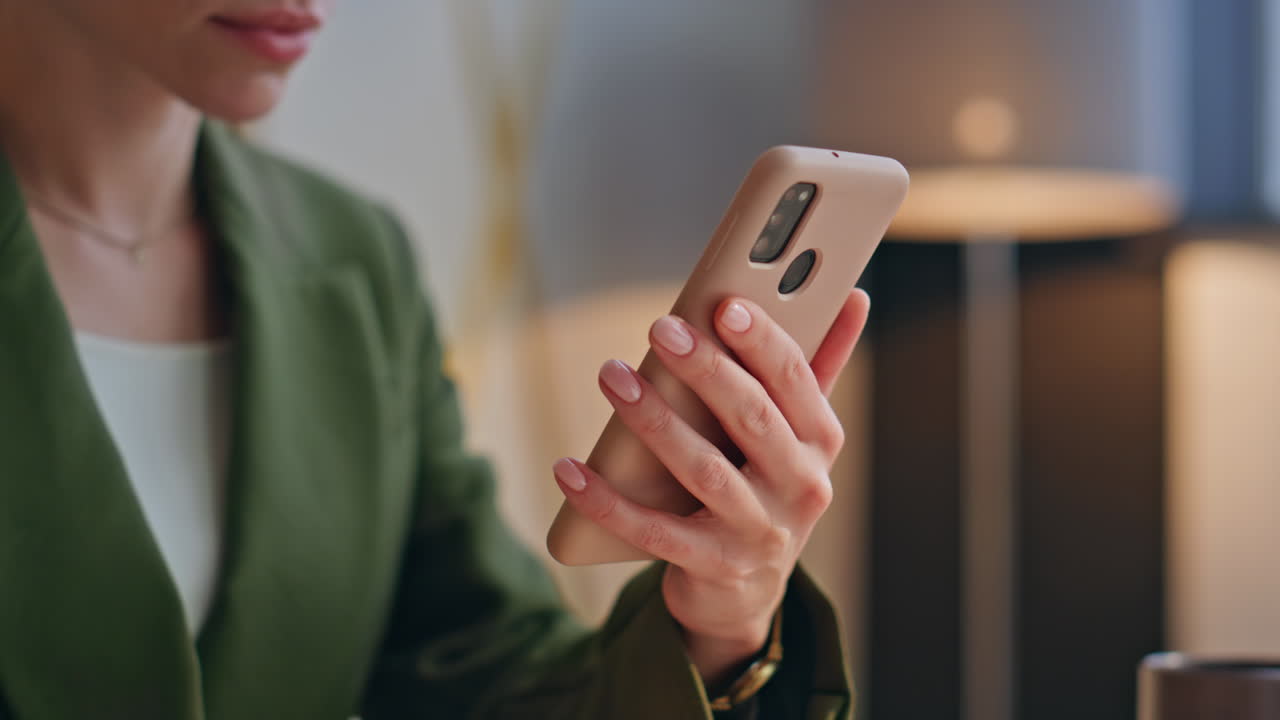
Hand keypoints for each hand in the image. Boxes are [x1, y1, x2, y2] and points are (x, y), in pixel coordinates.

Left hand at [551, 290, 870, 685]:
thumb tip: (855, 294)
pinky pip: (653, 530)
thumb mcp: (798, 433)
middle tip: (659, 329)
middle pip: (750, 418)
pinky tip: (569, 469)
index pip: (795, 380)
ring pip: (702, 469)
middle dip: (703, 368)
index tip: (723, 305)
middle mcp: (801, 487)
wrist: (745, 590)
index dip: (761, 340)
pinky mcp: (713, 566)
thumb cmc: (766, 485)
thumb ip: (819, 366)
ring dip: (652, 419)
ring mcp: (758, 532)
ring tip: (612, 376)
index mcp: (821, 442)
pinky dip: (607, 500)